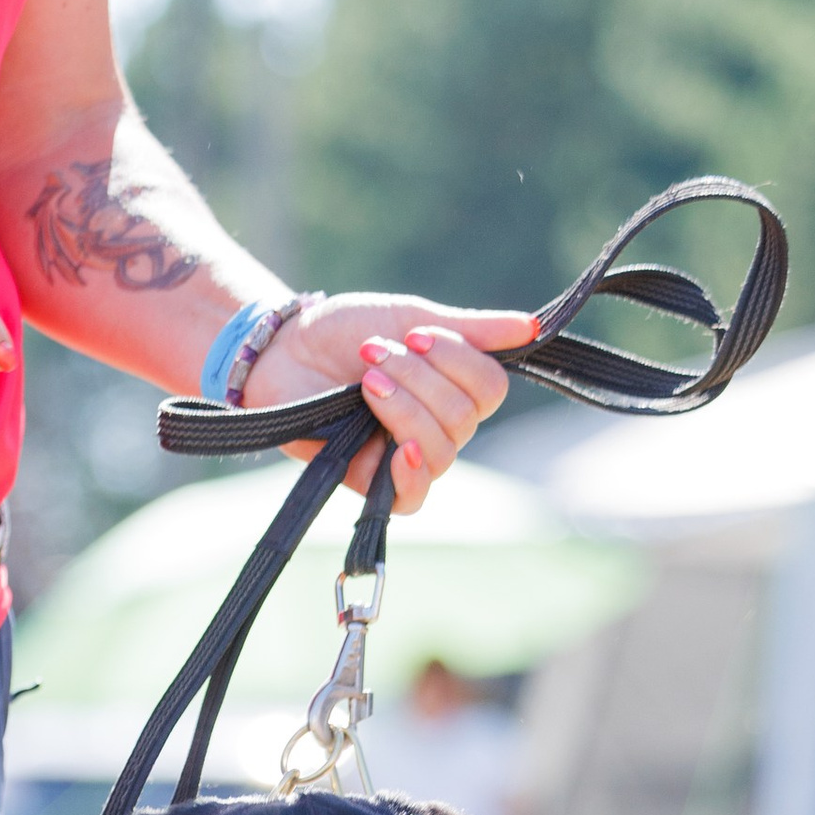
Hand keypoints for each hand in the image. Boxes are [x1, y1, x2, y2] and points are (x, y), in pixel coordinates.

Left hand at [240, 295, 534, 514]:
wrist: (282, 349)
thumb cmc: (344, 331)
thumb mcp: (409, 317)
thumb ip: (470, 328)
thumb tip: (532, 326)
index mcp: (452, 388)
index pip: (489, 390)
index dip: (458, 362)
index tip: (415, 335)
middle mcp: (438, 426)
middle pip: (465, 418)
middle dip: (419, 379)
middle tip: (374, 354)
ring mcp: (406, 456)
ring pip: (441, 449)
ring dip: (404, 407)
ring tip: (366, 379)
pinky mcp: (371, 483)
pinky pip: (413, 497)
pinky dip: (412, 473)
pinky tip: (400, 450)